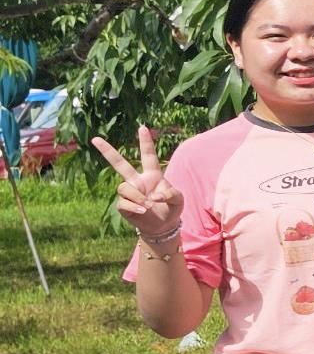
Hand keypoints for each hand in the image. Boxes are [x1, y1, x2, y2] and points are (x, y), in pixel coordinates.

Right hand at [90, 126, 183, 243]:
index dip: (146, 142)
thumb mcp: (179, 199)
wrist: (163, 226)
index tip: (142, 127)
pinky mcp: (123, 205)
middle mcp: (137, 181)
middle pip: (119, 164)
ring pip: (124, 187)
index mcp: (152, 175)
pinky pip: (123, 202)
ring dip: (137, 196)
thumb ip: (171, 194)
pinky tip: (144, 210)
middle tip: (95, 139)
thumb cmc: (172, 208)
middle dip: (107, 151)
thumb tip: (153, 197)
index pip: (148, 156)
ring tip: (149, 205)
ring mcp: (129, 192)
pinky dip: (135, 206)